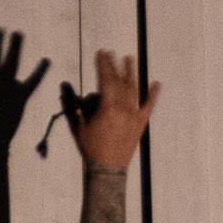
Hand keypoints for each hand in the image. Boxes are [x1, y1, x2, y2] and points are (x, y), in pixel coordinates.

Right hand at [67, 49, 159, 170]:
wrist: (108, 169)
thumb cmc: (91, 148)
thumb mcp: (79, 127)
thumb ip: (73, 105)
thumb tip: (66, 86)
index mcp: (107, 109)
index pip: (105, 80)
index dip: (103, 65)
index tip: (101, 53)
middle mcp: (123, 109)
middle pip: (119, 82)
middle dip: (114, 66)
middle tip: (111, 52)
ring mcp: (134, 116)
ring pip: (133, 90)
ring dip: (131, 73)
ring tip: (129, 58)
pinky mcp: (141, 124)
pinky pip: (149, 107)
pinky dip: (153, 95)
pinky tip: (156, 83)